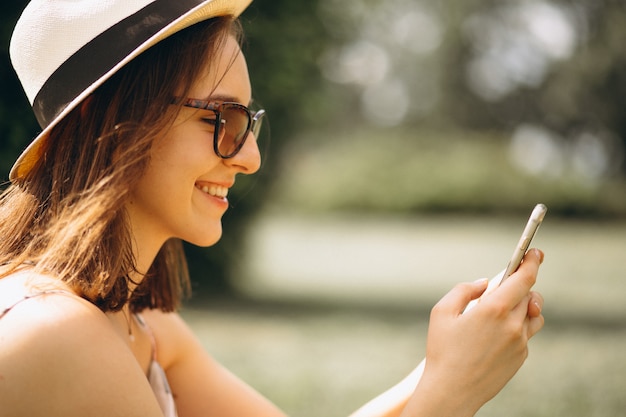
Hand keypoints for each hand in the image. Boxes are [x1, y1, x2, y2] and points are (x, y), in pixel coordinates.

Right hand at [412, 249, 544, 415]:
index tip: (534, 253)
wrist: (452, 391)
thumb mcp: (441, 312)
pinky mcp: (520, 357)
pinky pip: (525, 334)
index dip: (531, 262)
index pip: (523, 278)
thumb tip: (485, 283)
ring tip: (505, 308)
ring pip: (533, 314)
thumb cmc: (442, 351)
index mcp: (493, 309)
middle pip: (530, 294)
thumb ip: (464, 290)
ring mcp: (520, 343)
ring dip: (524, 305)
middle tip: (509, 281)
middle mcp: (512, 325)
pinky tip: (496, 333)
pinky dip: (516, 326)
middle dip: (522, 284)